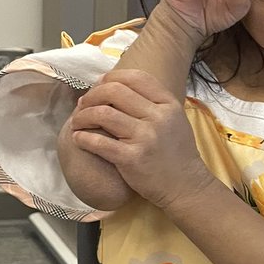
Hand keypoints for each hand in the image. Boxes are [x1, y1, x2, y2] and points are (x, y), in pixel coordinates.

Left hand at [69, 68, 213, 208]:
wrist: (186, 186)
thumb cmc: (177, 153)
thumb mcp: (175, 120)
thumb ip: (153, 102)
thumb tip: (116, 87)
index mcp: (168, 104)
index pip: (135, 77)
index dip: (111, 77)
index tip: (98, 85)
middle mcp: (158, 117)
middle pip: (114, 91)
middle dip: (92, 94)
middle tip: (83, 104)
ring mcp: (145, 138)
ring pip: (102, 114)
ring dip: (83, 116)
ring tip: (77, 122)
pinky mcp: (132, 158)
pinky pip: (99, 142)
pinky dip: (83, 138)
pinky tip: (79, 138)